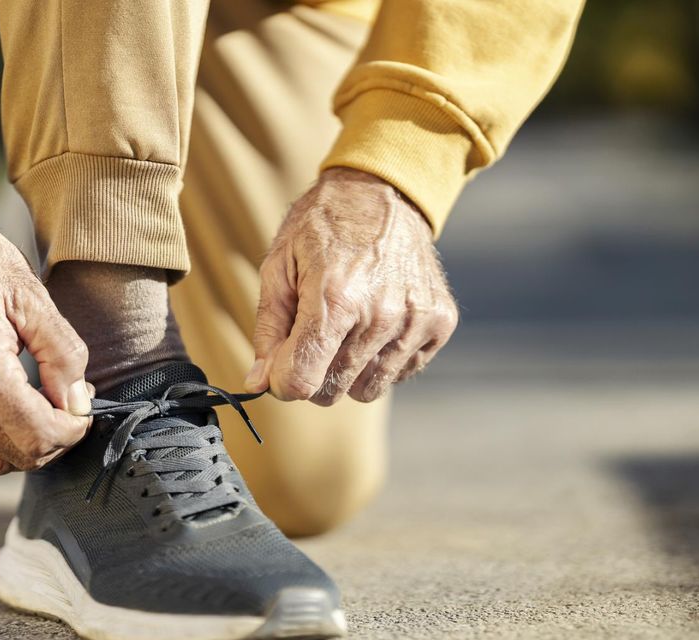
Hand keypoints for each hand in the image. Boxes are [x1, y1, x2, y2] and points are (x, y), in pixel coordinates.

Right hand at [0, 189, 91, 473]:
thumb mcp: (30, 293)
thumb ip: (61, 352)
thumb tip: (78, 401)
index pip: (37, 436)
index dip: (73, 430)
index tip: (86, 404)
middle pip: (18, 456)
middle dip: (56, 440)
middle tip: (73, 403)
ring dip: (30, 443)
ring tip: (50, 404)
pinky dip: (3, 436)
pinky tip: (22, 402)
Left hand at [245, 168, 458, 404]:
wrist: (382, 190)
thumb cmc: (322, 227)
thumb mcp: (278, 267)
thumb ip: (269, 331)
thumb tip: (259, 383)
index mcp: (335, 298)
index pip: (303, 381)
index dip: (282, 382)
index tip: (280, 368)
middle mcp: (381, 314)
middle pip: (332, 391)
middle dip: (313, 372)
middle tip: (313, 335)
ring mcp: (415, 320)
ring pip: (367, 389)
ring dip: (348, 369)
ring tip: (346, 325)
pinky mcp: (440, 322)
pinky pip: (400, 373)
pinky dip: (382, 358)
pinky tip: (376, 321)